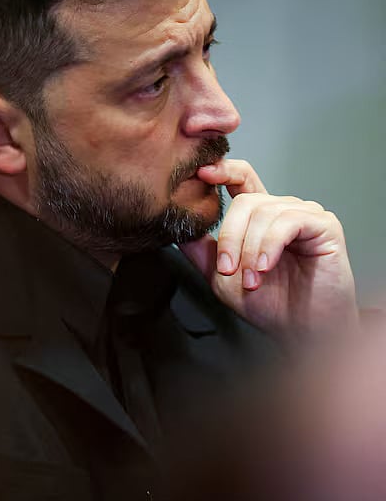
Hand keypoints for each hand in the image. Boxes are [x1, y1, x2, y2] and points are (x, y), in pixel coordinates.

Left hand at [178, 159, 356, 343]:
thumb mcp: (220, 275)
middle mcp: (283, 210)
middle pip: (245, 200)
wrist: (302, 331)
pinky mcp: (324, 225)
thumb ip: (200, 248)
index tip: (200, 172)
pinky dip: (269, 244)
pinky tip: (265, 266)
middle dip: (230, 236)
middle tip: (227, 270)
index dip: (222, 169)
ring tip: (250, 279)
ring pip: (263, 212)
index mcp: (259, 217)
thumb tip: (176, 224)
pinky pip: (288, 221)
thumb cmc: (268, 304)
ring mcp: (305, 215)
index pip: (241, 178)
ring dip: (249, 248)